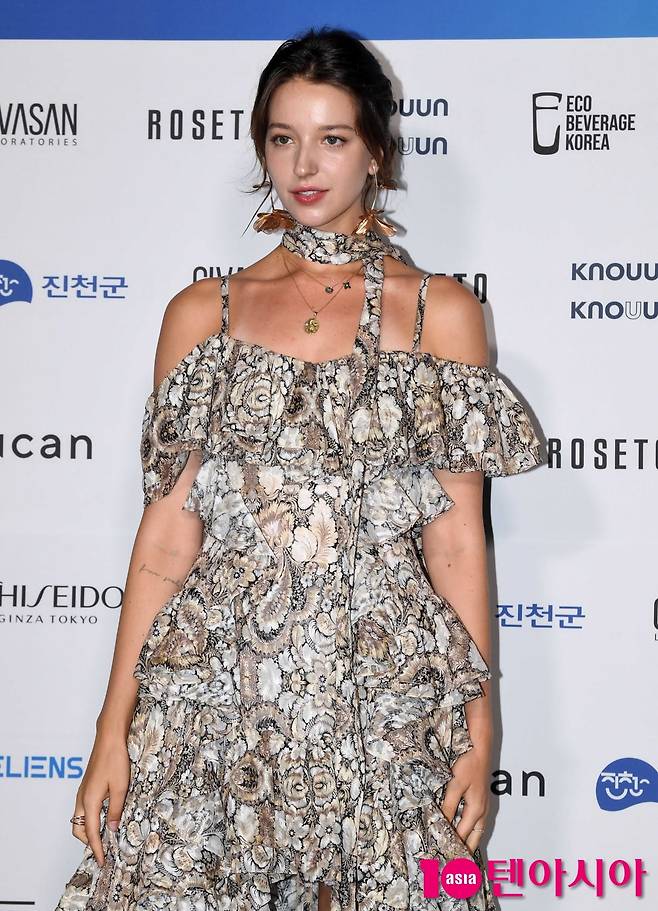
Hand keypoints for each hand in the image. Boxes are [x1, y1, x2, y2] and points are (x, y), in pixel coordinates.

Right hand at [70, 733, 130, 866]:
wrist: (109, 738)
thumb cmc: (115, 760)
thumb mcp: (120, 788)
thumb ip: (115, 810)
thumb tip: (112, 829)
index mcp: (89, 801)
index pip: (91, 833)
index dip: (97, 849)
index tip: (103, 861)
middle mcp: (82, 799)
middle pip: (79, 829)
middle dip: (89, 842)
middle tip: (104, 849)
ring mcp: (82, 792)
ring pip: (80, 819)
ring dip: (89, 830)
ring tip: (105, 836)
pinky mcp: (86, 786)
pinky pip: (84, 809)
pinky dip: (91, 819)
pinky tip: (104, 817)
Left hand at [440, 741, 490, 854]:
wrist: (480, 749)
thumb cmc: (469, 764)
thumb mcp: (455, 785)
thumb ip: (448, 805)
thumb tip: (441, 823)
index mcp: (476, 810)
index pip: (463, 835)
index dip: (453, 846)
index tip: (444, 857)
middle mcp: (482, 811)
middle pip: (474, 838)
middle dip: (465, 850)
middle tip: (455, 864)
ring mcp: (483, 805)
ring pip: (477, 831)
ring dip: (469, 841)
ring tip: (459, 852)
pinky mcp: (480, 799)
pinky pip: (476, 821)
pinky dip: (470, 830)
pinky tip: (462, 829)